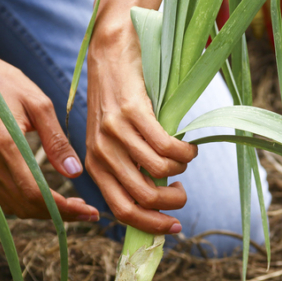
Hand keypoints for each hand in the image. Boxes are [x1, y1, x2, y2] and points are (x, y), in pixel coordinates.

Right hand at [0, 40, 99, 221]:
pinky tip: (46, 198)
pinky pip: (3, 197)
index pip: (37, 194)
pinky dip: (26, 204)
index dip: (65, 209)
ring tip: (71, 206)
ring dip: (44, 212)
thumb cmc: (3, 82)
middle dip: (60, 215)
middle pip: (27, 206)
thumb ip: (57, 141)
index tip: (89, 212)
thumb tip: (74, 173)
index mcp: (6, 145)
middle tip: (87, 212)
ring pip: (15, 206)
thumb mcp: (39, 104)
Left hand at [86, 22, 197, 233]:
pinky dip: (185, 152)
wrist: (113, 53)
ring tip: (184, 158)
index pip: (121, 211)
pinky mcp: (132, 113)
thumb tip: (155, 204)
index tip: (175, 227)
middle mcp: (101, 153)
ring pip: (161, 172)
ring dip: (181, 170)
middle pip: (144, 198)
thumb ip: (127, 169)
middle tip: (183, 192)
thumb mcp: (113, 141)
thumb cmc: (118, 100)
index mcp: (94, 166)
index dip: (152, 225)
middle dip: (173, 203)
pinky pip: (167, 147)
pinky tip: (188, 146)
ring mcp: (115, 133)